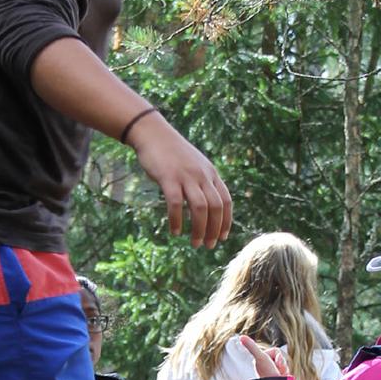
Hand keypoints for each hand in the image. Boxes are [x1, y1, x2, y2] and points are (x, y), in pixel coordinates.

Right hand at [130, 114, 231, 247]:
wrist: (153, 134)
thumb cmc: (172, 153)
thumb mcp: (195, 165)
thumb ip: (203, 181)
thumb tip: (207, 204)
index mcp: (211, 173)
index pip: (226, 201)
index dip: (226, 221)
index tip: (223, 237)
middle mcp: (202, 175)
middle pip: (215, 207)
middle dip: (214, 230)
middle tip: (208, 246)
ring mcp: (186, 176)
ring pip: (200, 208)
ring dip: (199, 229)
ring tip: (194, 244)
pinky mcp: (168, 177)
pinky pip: (175, 203)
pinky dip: (176, 220)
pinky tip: (175, 232)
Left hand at [240, 336, 288, 377]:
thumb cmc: (267, 374)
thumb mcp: (260, 357)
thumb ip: (251, 346)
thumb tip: (241, 336)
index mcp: (260, 358)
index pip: (277, 351)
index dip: (279, 357)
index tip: (274, 364)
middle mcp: (264, 364)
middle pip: (281, 357)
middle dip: (282, 364)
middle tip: (276, 371)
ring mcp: (270, 371)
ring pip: (285, 364)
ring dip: (284, 370)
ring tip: (278, 376)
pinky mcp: (276, 377)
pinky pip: (286, 371)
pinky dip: (285, 375)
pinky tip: (280, 379)